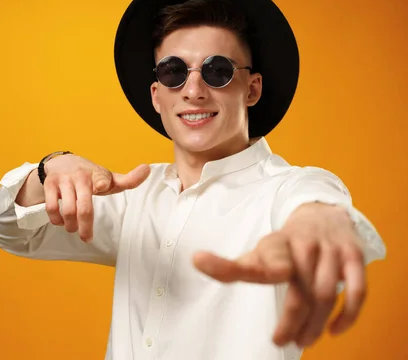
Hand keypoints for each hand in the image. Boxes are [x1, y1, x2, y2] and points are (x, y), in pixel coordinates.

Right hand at [43, 154, 149, 241]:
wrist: (62, 162)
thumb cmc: (91, 176)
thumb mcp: (109, 177)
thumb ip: (128, 180)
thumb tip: (147, 170)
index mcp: (98, 175)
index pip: (102, 178)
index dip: (103, 183)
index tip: (104, 186)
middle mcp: (81, 176)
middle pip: (84, 206)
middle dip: (85, 226)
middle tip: (87, 238)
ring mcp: (64, 180)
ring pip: (67, 210)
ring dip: (71, 225)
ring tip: (73, 228)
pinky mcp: (50, 184)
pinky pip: (52, 207)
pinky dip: (56, 219)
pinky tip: (61, 221)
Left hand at [192, 202, 365, 347]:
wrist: (321, 214)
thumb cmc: (286, 244)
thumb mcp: (260, 252)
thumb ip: (235, 265)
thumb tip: (197, 261)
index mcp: (276, 245)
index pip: (266, 260)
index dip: (264, 268)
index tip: (251, 272)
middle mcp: (303, 245)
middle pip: (299, 291)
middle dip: (290, 321)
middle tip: (280, 340)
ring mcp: (330, 251)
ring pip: (325, 295)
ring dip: (314, 323)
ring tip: (303, 340)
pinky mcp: (353, 256)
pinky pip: (356, 290)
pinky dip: (348, 315)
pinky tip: (334, 330)